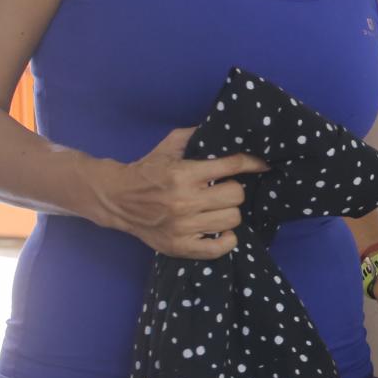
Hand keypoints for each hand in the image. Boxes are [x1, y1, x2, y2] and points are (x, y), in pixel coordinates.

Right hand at [97, 128, 267, 257]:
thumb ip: (194, 136)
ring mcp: (183, 227)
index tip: (261, 165)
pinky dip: (226, 239)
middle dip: (233, 189)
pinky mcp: (179, 246)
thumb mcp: (168, 147)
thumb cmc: (146, 171)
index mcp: (183, 174)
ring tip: (217, 208)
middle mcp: (184, 201)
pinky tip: (220, 230)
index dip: (252, 163)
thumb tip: (223, 130)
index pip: (231, 167)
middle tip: (222, 189)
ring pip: (232, 219)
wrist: (116, 198)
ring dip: (229, 212)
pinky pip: (219, 248)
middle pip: (236, 195)